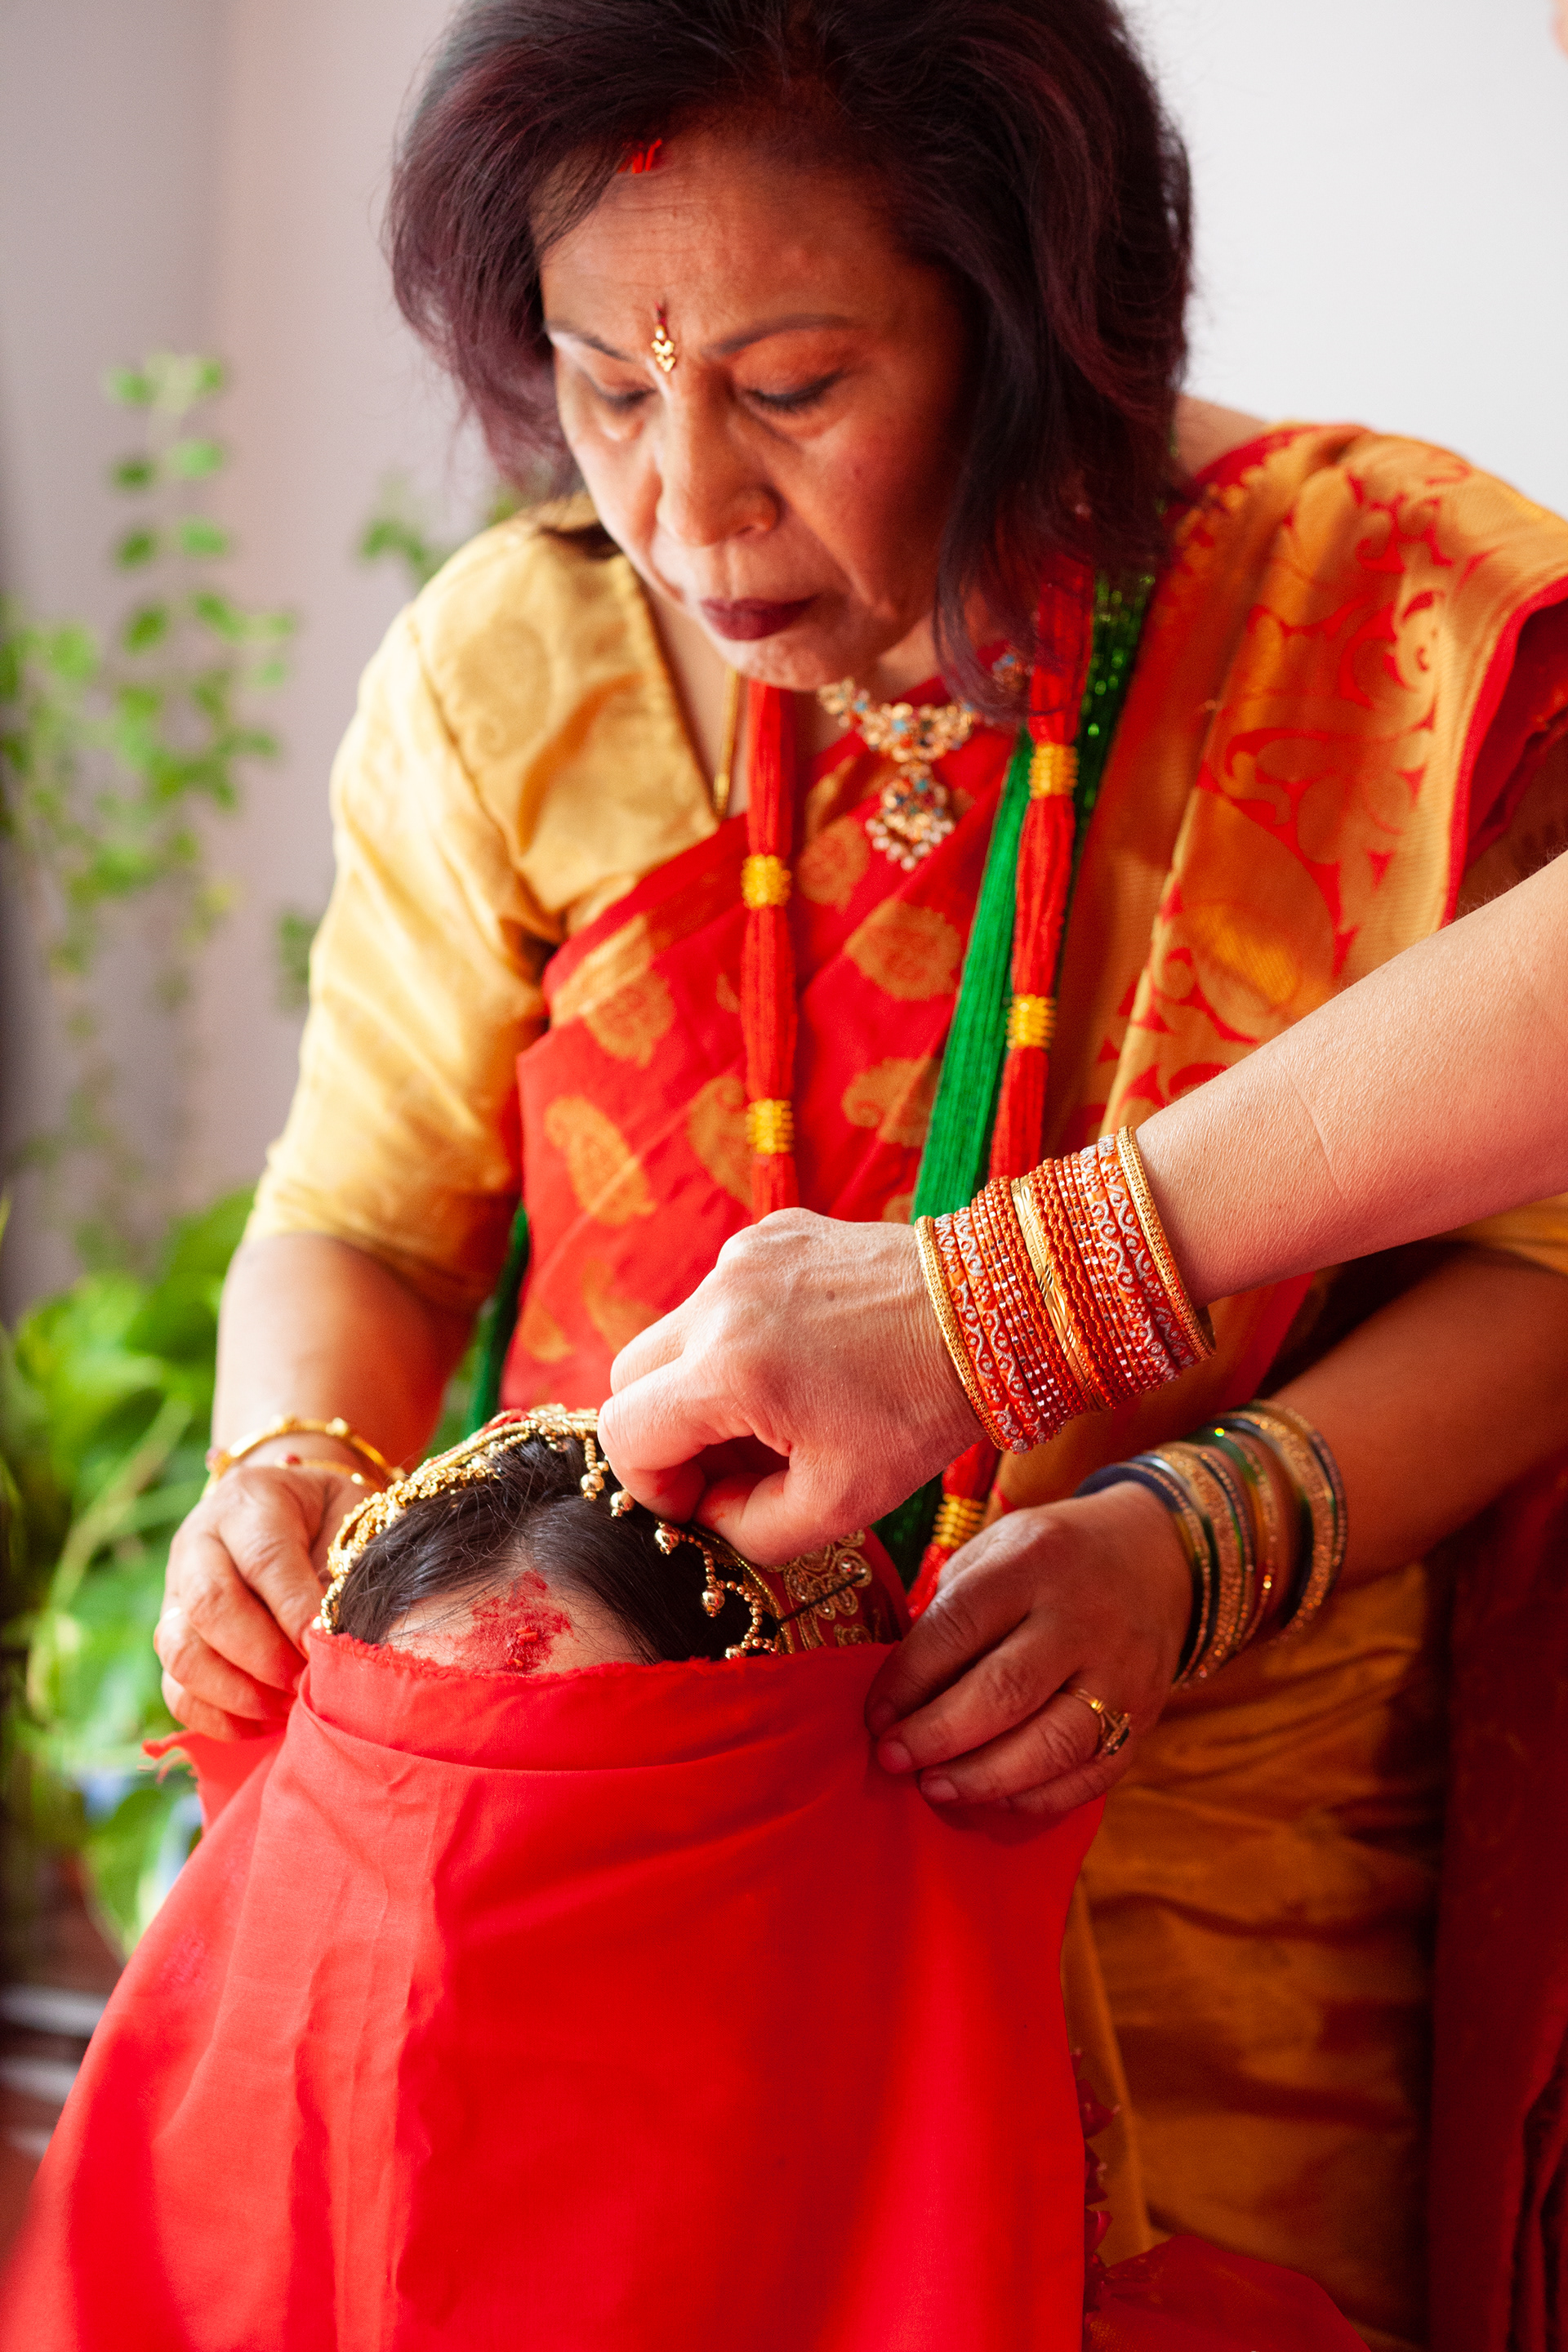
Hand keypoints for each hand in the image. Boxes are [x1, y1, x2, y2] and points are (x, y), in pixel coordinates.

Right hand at [155, 1463, 368, 1738]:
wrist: (301, 1515)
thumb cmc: (337, 1524)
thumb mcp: (350, 1527)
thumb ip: (343, 1576)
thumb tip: (340, 1646)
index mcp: (251, 1501)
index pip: (264, 1558)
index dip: (295, 1611)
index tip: (327, 1648)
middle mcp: (200, 1542)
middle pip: (210, 1605)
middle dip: (264, 1657)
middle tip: (306, 1683)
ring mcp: (176, 1591)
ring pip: (180, 1650)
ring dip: (236, 1692)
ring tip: (286, 1706)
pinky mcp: (172, 1637)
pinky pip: (175, 1688)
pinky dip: (217, 1717)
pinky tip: (264, 1722)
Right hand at [599, 1209, 978, 1563]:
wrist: (990, 1315)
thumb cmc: (920, 1411)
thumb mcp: (838, 1506)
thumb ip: (745, 1531)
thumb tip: (705, 1512)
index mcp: (727, 1369)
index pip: (624, 1436)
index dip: (653, 1486)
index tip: (703, 1503)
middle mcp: (719, 1300)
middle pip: (632, 1379)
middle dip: (666, 1432)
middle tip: (732, 1465)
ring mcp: (743, 1255)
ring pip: (676, 1336)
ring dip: (703, 1382)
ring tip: (778, 1412)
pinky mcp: (772, 1231)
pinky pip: (722, 1296)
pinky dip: (741, 1335)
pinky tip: (804, 1359)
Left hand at [863, 1482, 1190, 1818]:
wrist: (1157, 1560)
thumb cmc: (1050, 1559)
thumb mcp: (998, 1550)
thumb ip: (953, 1612)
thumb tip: (901, 1696)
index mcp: (1034, 1562)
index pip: (959, 1625)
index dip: (908, 1679)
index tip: (875, 1715)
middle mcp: (1083, 1618)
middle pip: (1005, 1691)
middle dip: (937, 1735)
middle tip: (893, 1759)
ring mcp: (1123, 1673)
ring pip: (1053, 1745)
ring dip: (983, 1777)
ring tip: (933, 1786)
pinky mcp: (1144, 1719)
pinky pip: (1092, 1776)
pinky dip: (1037, 1797)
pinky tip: (994, 1797)